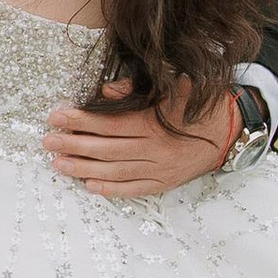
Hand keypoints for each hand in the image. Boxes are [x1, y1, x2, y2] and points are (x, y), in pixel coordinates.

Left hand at [45, 81, 238, 196]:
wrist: (230, 133)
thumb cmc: (198, 105)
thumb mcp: (174, 87)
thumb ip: (137, 89)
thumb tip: (105, 93)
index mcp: (155, 124)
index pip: (109, 124)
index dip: (80, 121)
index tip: (56, 116)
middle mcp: (155, 150)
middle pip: (106, 149)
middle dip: (73, 145)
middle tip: (47, 143)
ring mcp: (159, 171)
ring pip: (114, 172)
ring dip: (83, 169)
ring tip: (58, 165)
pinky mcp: (163, 184)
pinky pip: (132, 190)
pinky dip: (109, 189)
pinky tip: (88, 185)